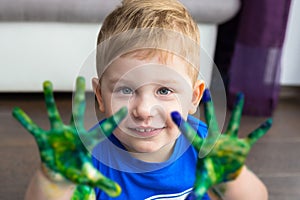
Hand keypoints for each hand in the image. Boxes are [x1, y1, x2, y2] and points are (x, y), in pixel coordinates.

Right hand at [12, 77, 126, 198]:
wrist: (61, 172)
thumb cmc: (77, 171)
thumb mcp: (90, 177)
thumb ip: (103, 183)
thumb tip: (117, 193)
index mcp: (86, 141)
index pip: (103, 129)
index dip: (113, 120)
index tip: (124, 109)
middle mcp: (73, 132)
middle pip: (77, 111)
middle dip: (78, 95)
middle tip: (80, 77)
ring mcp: (58, 133)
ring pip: (53, 113)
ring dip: (49, 99)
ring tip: (46, 83)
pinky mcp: (44, 139)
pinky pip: (33, 128)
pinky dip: (25, 121)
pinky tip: (17, 112)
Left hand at [171, 89, 271, 199]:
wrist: (223, 175)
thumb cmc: (210, 174)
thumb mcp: (203, 181)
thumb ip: (198, 188)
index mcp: (204, 147)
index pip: (191, 134)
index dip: (182, 125)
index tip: (174, 113)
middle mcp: (216, 140)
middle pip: (212, 120)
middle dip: (209, 105)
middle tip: (205, 90)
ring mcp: (230, 141)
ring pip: (234, 122)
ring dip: (238, 109)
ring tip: (242, 94)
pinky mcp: (242, 146)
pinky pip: (253, 137)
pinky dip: (260, 130)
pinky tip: (269, 122)